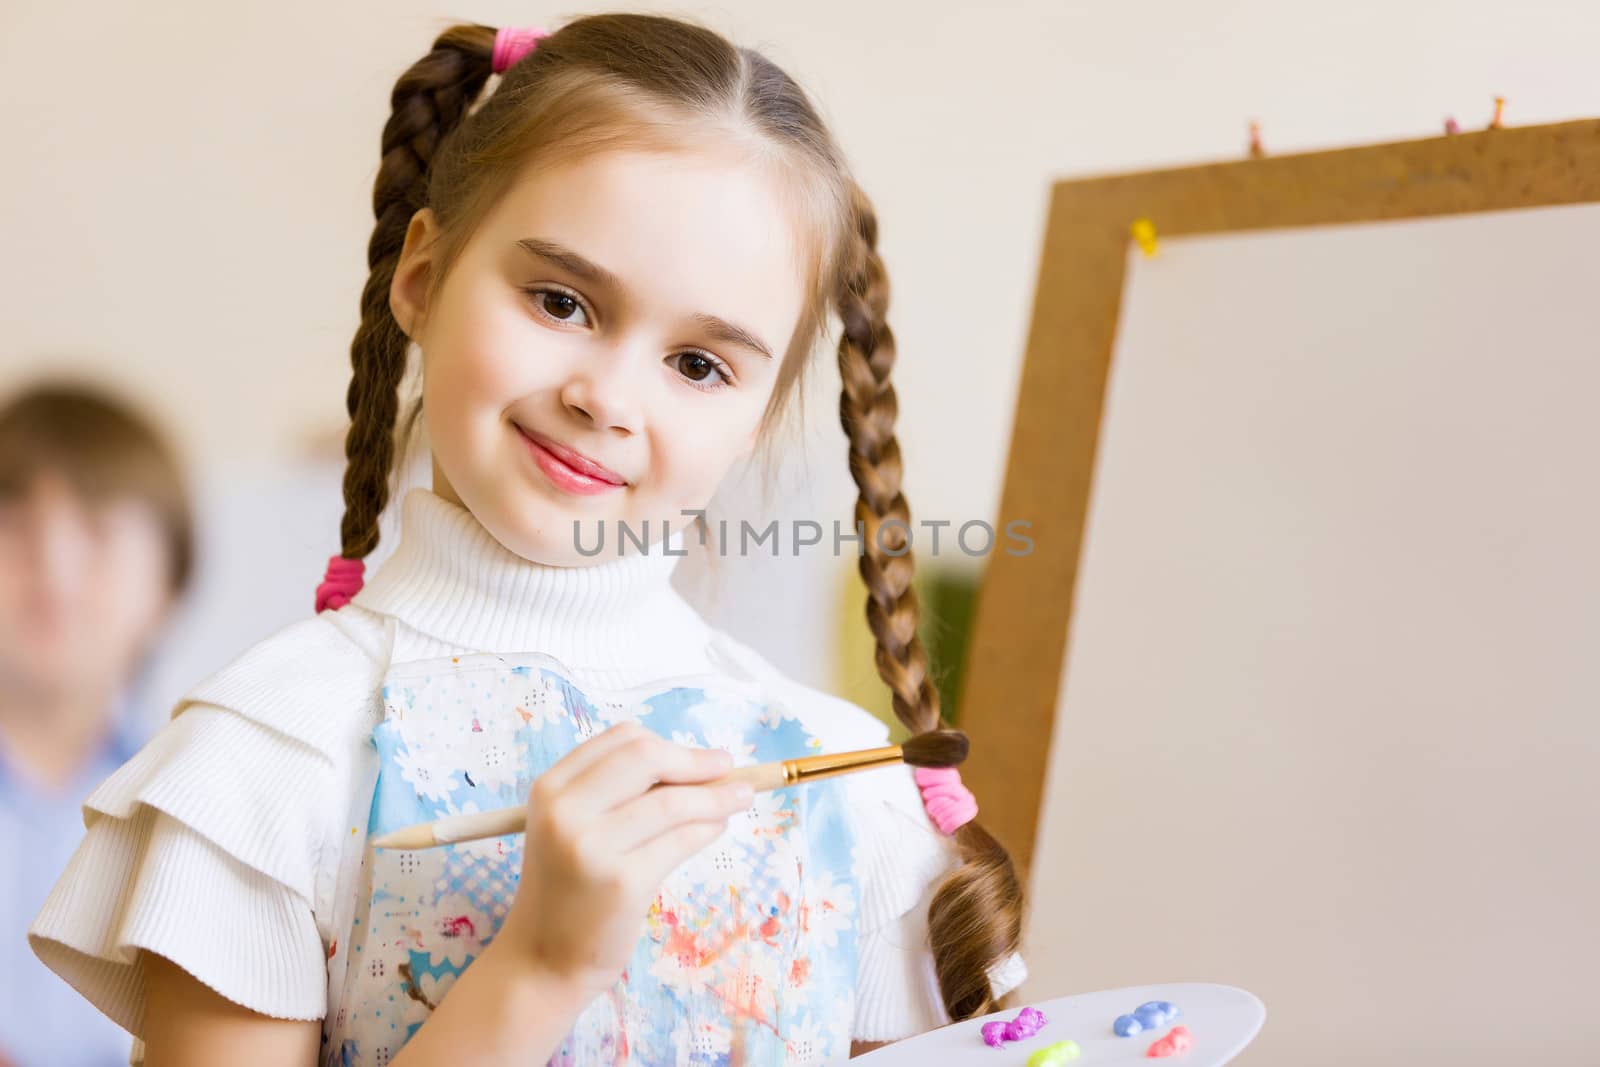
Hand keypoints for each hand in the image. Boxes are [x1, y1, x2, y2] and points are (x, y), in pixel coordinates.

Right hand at [495, 721, 751, 998]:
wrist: (544, 959)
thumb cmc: (570, 888)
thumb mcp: (575, 827)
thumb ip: (620, 793)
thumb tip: (701, 764)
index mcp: (551, 788)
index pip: (621, 739)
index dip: (668, 744)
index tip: (698, 758)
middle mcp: (564, 811)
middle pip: (646, 757)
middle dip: (696, 761)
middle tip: (729, 768)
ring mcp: (591, 847)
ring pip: (672, 801)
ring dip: (716, 796)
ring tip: (740, 797)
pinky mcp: (622, 882)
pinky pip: (680, 841)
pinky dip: (708, 828)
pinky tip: (716, 828)